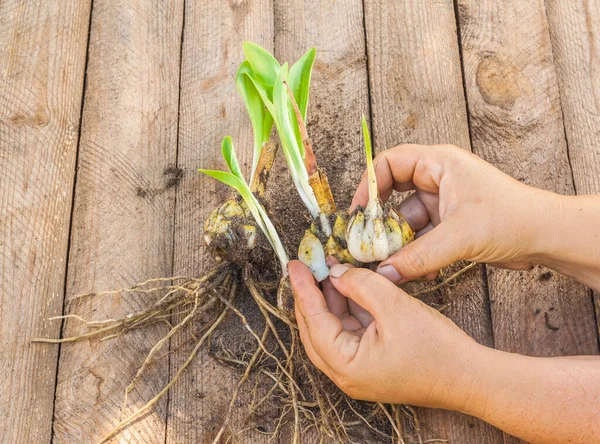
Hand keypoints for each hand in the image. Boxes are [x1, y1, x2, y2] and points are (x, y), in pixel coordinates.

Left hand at [289, 259, 599, 442]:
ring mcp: (358, 371)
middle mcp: (346, 373)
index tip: (293, 264)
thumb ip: (360, 285)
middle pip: (316, 328)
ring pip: (332, 329)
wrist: (470, 377)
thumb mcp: (394, 306)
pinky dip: (347, 309)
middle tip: (307, 264)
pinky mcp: (371, 364)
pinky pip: (350, 332)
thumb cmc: (436, 348)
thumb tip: (336, 274)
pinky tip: (349, 285)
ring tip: (330, 268)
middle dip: (312, 294)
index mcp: (346, 366)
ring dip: (330, 299)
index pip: (313, 321)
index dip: (303, 289)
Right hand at [351, 144, 557, 282]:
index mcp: (439, 163)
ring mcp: (442, 201)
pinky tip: (415, 270)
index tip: (357, 213)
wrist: (546, 237)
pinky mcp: (448, 223)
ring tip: (390, 264)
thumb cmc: (512, 219)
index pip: (389, 162)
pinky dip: (414, 252)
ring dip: (398, 242)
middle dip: (380, 219)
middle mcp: (437, 178)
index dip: (368, 185)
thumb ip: (419, 256)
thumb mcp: (460, 236)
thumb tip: (386, 273)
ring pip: (405, 219)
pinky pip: (420, 235)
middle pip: (392, 192)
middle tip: (367, 241)